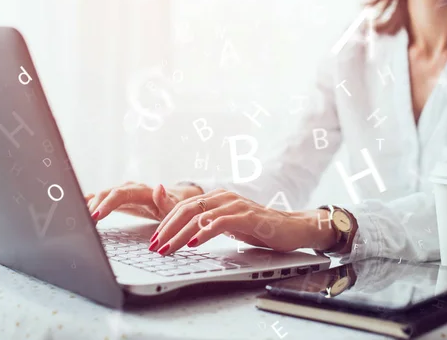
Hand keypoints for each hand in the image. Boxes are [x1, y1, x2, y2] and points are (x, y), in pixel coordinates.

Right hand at [86, 182, 179, 221]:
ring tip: (78, 218)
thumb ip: (166, 201)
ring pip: (101, 195)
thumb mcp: (174, 207)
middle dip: (93, 206)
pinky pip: (101, 198)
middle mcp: (130, 189)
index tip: (95, 215)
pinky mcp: (118, 198)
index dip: (106, 204)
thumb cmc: (173, 206)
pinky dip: (89, 202)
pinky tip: (78, 207)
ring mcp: (122, 192)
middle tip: (83, 221)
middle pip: (106, 194)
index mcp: (142, 191)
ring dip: (88, 205)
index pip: (120, 194)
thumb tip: (159, 187)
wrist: (173, 199)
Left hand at [147, 188, 337, 254]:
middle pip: (187, 209)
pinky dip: (204, 233)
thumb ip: (209, 223)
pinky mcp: (248, 217)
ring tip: (168, 249)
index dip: (166, 223)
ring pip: (199, 216)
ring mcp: (236, 205)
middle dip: (167, 229)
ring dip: (180, 234)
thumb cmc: (260, 228)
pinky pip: (220, 223)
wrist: (292, 228)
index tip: (154, 240)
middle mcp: (224, 197)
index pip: (184, 206)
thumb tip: (186, 232)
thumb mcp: (229, 225)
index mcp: (217, 197)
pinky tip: (193, 244)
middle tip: (155, 246)